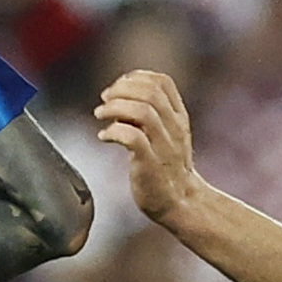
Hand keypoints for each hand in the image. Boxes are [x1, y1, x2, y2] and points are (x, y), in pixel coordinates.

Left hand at [94, 69, 200, 225]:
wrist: (181, 203)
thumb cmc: (166, 168)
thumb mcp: (167, 135)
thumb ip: (151, 114)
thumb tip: (117, 95)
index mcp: (179, 118)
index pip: (162, 82)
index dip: (135, 78)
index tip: (117, 89)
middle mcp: (175, 128)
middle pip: (150, 92)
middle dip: (120, 90)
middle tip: (104, 101)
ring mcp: (164, 146)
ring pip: (142, 111)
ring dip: (114, 108)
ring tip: (100, 115)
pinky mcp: (150, 164)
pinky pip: (132, 138)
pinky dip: (113, 132)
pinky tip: (104, 137)